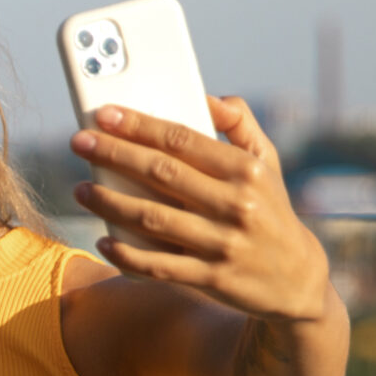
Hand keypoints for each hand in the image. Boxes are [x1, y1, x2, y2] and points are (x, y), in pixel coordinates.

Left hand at [72, 99, 333, 324]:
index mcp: (246, 170)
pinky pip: (159, 266)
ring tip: (79, 190)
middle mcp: (236, 204)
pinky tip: (103, 239)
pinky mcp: (212, 278)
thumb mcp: (267, 163)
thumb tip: (206, 97)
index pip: (183, 140)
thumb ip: (240, 124)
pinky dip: (127, 254)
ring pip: (153, 219)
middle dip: (114, 155)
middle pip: (161, 173)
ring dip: (110, 203)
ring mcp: (223, 243)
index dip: (140, 125)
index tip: (104, 114)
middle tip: (78, 142)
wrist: (297, 279)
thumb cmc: (270, 210)